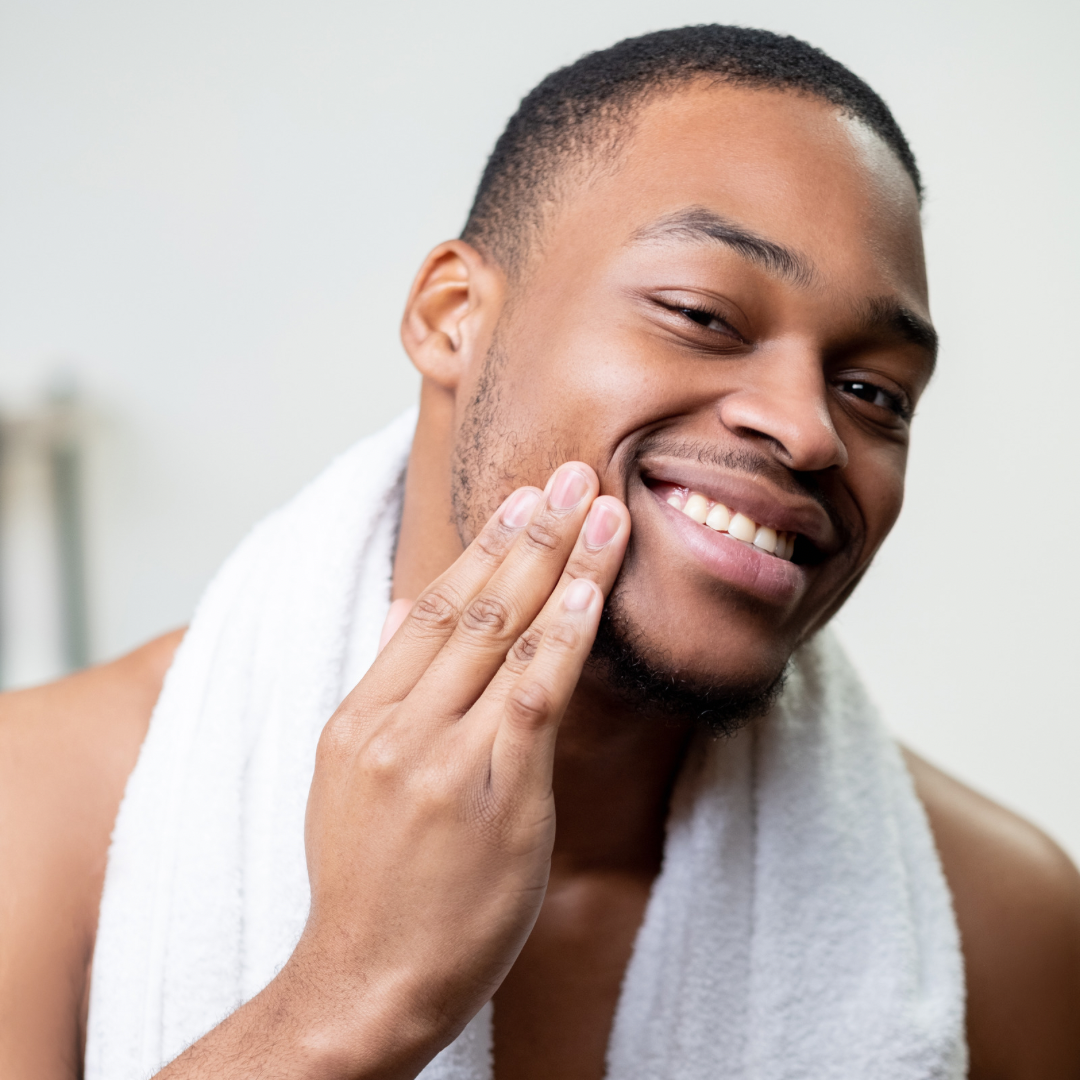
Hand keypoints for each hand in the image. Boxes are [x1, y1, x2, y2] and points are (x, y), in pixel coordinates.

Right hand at [285, 462, 629, 1076]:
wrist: (366, 980)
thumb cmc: (369, 881)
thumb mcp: (349, 777)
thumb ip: (384, 687)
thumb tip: (406, 609)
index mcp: (359, 716)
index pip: (430, 606)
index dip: (484, 546)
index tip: (522, 498)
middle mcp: (396, 726)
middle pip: (472, 606)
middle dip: (528, 532)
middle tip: (569, 474)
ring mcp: (442, 759)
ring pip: (506, 639)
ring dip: (559, 565)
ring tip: (597, 508)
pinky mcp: (494, 797)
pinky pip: (534, 699)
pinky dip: (565, 637)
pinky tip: (593, 591)